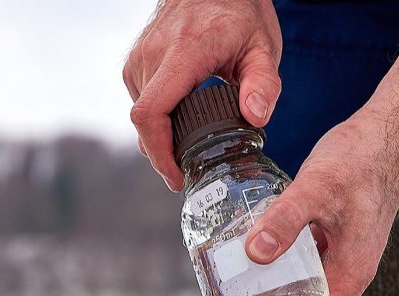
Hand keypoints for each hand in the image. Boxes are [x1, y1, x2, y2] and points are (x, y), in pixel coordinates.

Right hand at [123, 0, 281, 190]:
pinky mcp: (134, 63)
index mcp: (182, 54)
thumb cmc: (239, 12)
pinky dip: (158, 120)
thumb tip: (256, 117)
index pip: (151, 114)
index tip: (176, 176)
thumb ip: (264, 83)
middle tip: (191, 171)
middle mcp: (151, 57)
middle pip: (146, 123)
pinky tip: (181, 122)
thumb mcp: (263, 46)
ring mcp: (138, 59)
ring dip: (162, 137)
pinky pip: (141, 103)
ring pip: (142, 116)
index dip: (159, 153)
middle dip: (165, 154)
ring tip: (190, 145)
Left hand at [244, 110, 398, 295]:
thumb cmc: (359, 159)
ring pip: (310, 295)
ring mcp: (343, 256)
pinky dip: (283, 274)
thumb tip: (255, 253)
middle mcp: (349, 271)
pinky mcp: (335, 239)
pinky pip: (308, 269)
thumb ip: (286, 218)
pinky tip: (255, 259)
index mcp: (351, 272)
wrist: (386, 134)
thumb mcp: (317, 187)